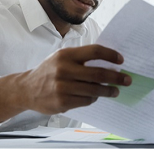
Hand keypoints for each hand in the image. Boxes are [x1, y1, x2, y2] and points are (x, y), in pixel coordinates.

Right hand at [0, 45, 131, 121]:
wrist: (27, 88)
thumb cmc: (50, 70)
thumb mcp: (62, 57)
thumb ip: (82, 58)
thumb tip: (108, 63)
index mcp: (66, 54)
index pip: (94, 51)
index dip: (110, 55)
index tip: (121, 60)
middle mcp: (64, 69)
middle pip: (98, 73)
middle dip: (116, 77)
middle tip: (127, 80)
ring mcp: (62, 86)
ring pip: (94, 89)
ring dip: (108, 90)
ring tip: (116, 91)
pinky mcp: (62, 102)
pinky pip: (86, 101)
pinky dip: (94, 98)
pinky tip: (95, 96)